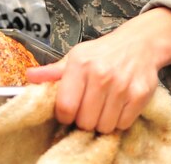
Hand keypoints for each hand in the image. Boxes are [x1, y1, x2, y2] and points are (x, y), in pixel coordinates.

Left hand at [26, 8, 170, 133]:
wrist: (139, 44)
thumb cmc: (103, 53)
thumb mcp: (76, 56)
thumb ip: (53, 71)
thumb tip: (30, 76)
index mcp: (80, 64)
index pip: (65, 107)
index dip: (64, 116)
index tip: (68, 112)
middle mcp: (101, 75)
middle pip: (85, 121)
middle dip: (84, 120)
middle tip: (87, 108)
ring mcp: (122, 86)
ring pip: (104, 126)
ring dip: (101, 122)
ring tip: (102, 107)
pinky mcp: (140, 95)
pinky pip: (123, 124)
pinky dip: (118, 121)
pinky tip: (117, 106)